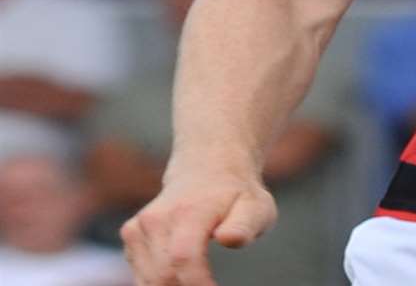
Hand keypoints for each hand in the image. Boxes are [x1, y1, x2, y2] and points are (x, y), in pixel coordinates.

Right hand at [121, 170, 276, 285]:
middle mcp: (156, 219)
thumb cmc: (237, 195)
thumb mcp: (256, 206)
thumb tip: (229, 239)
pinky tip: (183, 280)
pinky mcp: (131, 237)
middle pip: (163, 275)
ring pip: (149, 280)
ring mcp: (139, 228)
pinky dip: (160, 284)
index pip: (183, 258)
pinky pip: (142, 275)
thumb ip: (245, 225)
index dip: (198, 284)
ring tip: (202, 283)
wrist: (209, 169)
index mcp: (188, 212)